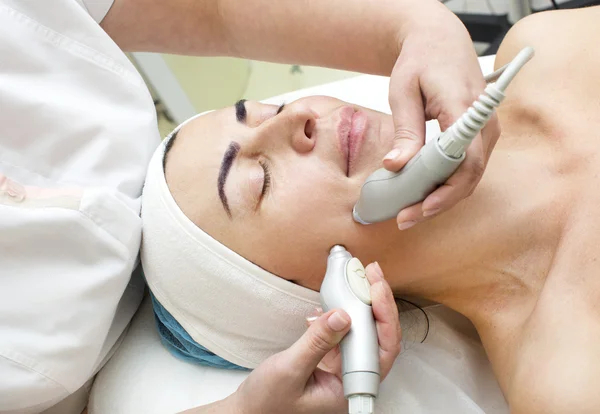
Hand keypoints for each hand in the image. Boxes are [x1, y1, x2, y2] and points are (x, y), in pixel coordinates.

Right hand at [230, 262, 400, 413]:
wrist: (250, 409)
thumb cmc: (268, 402)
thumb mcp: (289, 369)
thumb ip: (317, 343)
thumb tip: (343, 314)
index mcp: (349, 389)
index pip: (382, 351)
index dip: (384, 318)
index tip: (376, 290)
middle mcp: (351, 378)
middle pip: (378, 336)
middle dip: (377, 302)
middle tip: (371, 273)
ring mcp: (341, 366)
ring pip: (362, 330)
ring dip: (360, 302)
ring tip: (357, 277)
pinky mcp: (329, 356)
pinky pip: (343, 330)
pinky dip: (340, 310)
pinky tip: (332, 300)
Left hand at [385, 2, 500, 229]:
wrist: (440, 42)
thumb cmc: (421, 60)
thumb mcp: (403, 91)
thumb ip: (404, 130)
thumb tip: (396, 165)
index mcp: (464, 107)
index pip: (466, 160)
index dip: (446, 190)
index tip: (421, 207)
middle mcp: (484, 122)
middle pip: (470, 175)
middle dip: (438, 202)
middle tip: (406, 218)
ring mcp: (486, 130)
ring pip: (469, 176)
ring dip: (441, 197)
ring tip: (409, 211)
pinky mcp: (480, 136)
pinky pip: (466, 167)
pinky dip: (445, 184)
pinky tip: (422, 193)